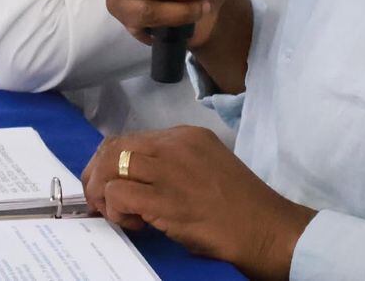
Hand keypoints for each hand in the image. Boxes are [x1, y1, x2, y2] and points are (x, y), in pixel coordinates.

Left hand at [82, 127, 314, 280]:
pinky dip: (115, 210)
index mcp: (186, 136)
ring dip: (102, 193)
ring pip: (110, 165)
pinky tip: (135, 224)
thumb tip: (134, 181)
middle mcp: (175, 145)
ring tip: (118, 215)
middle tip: (101, 203)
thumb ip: (173, 167)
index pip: (131, 139)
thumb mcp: (206, 169)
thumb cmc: (241, 208)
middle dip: (97, 176)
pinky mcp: (166, 198)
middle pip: (114, 147)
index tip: (111, 187)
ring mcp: (170, 169)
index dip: (112, 164)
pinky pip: (118, 193)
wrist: (267, 229)